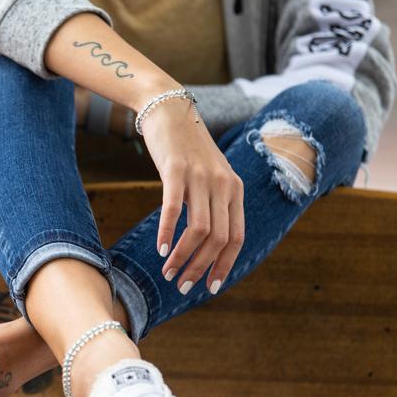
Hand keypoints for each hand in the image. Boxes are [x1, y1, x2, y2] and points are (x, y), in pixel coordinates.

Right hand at [139, 96, 244, 294]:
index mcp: (235, 189)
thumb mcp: (209, 174)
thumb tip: (207, 240)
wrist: (168, 108)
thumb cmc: (186, 147)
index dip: (224, 266)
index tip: (210, 287)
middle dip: (200, 268)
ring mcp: (200, 177)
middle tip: (181, 285)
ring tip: (168, 272)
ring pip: (199, 230)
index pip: (236, 238)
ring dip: (183, 257)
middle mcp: (223, 184)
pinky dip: (167, 234)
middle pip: (218, 239)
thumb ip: (213, 201)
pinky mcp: (176, 169)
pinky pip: (174, 209)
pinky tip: (160, 250)